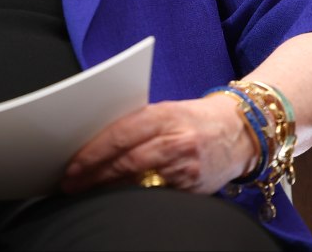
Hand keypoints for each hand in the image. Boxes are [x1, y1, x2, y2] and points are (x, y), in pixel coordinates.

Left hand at [60, 93, 255, 194]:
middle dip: (94, 175)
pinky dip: (132, 198)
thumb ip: (136, 124)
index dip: (93, 152)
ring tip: (86, 193)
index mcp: (166, 115)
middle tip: (70, 184)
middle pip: (126, 161)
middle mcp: (177, 141)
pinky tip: (116, 201)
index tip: (72, 165)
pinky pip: (155, 196)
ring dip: (108, 189)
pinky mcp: (193, 189)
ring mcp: (186, 167)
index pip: (122, 133)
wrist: (240, 131)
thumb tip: (94, 142)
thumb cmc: (194, 119)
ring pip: (138, 182)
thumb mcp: (168, 110)